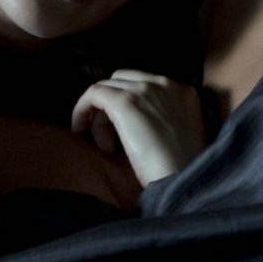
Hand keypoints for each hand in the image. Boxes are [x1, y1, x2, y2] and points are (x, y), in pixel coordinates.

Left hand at [72, 70, 206, 185]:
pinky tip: (79, 129)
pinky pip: (93, 94)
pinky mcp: (124, 102)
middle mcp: (164, 83)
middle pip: (123, 82)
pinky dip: (81, 110)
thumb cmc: (181, 168)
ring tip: (107, 146)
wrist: (181, 179)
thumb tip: (138, 120)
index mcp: (183, 91)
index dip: (129, 105)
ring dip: (100, 116)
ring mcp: (144, 90)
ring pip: (107, 89)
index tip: (122, 129)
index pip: (144, 85)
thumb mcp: (181, 134)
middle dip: (112, 106)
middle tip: (111, 137)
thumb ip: (165, 118)